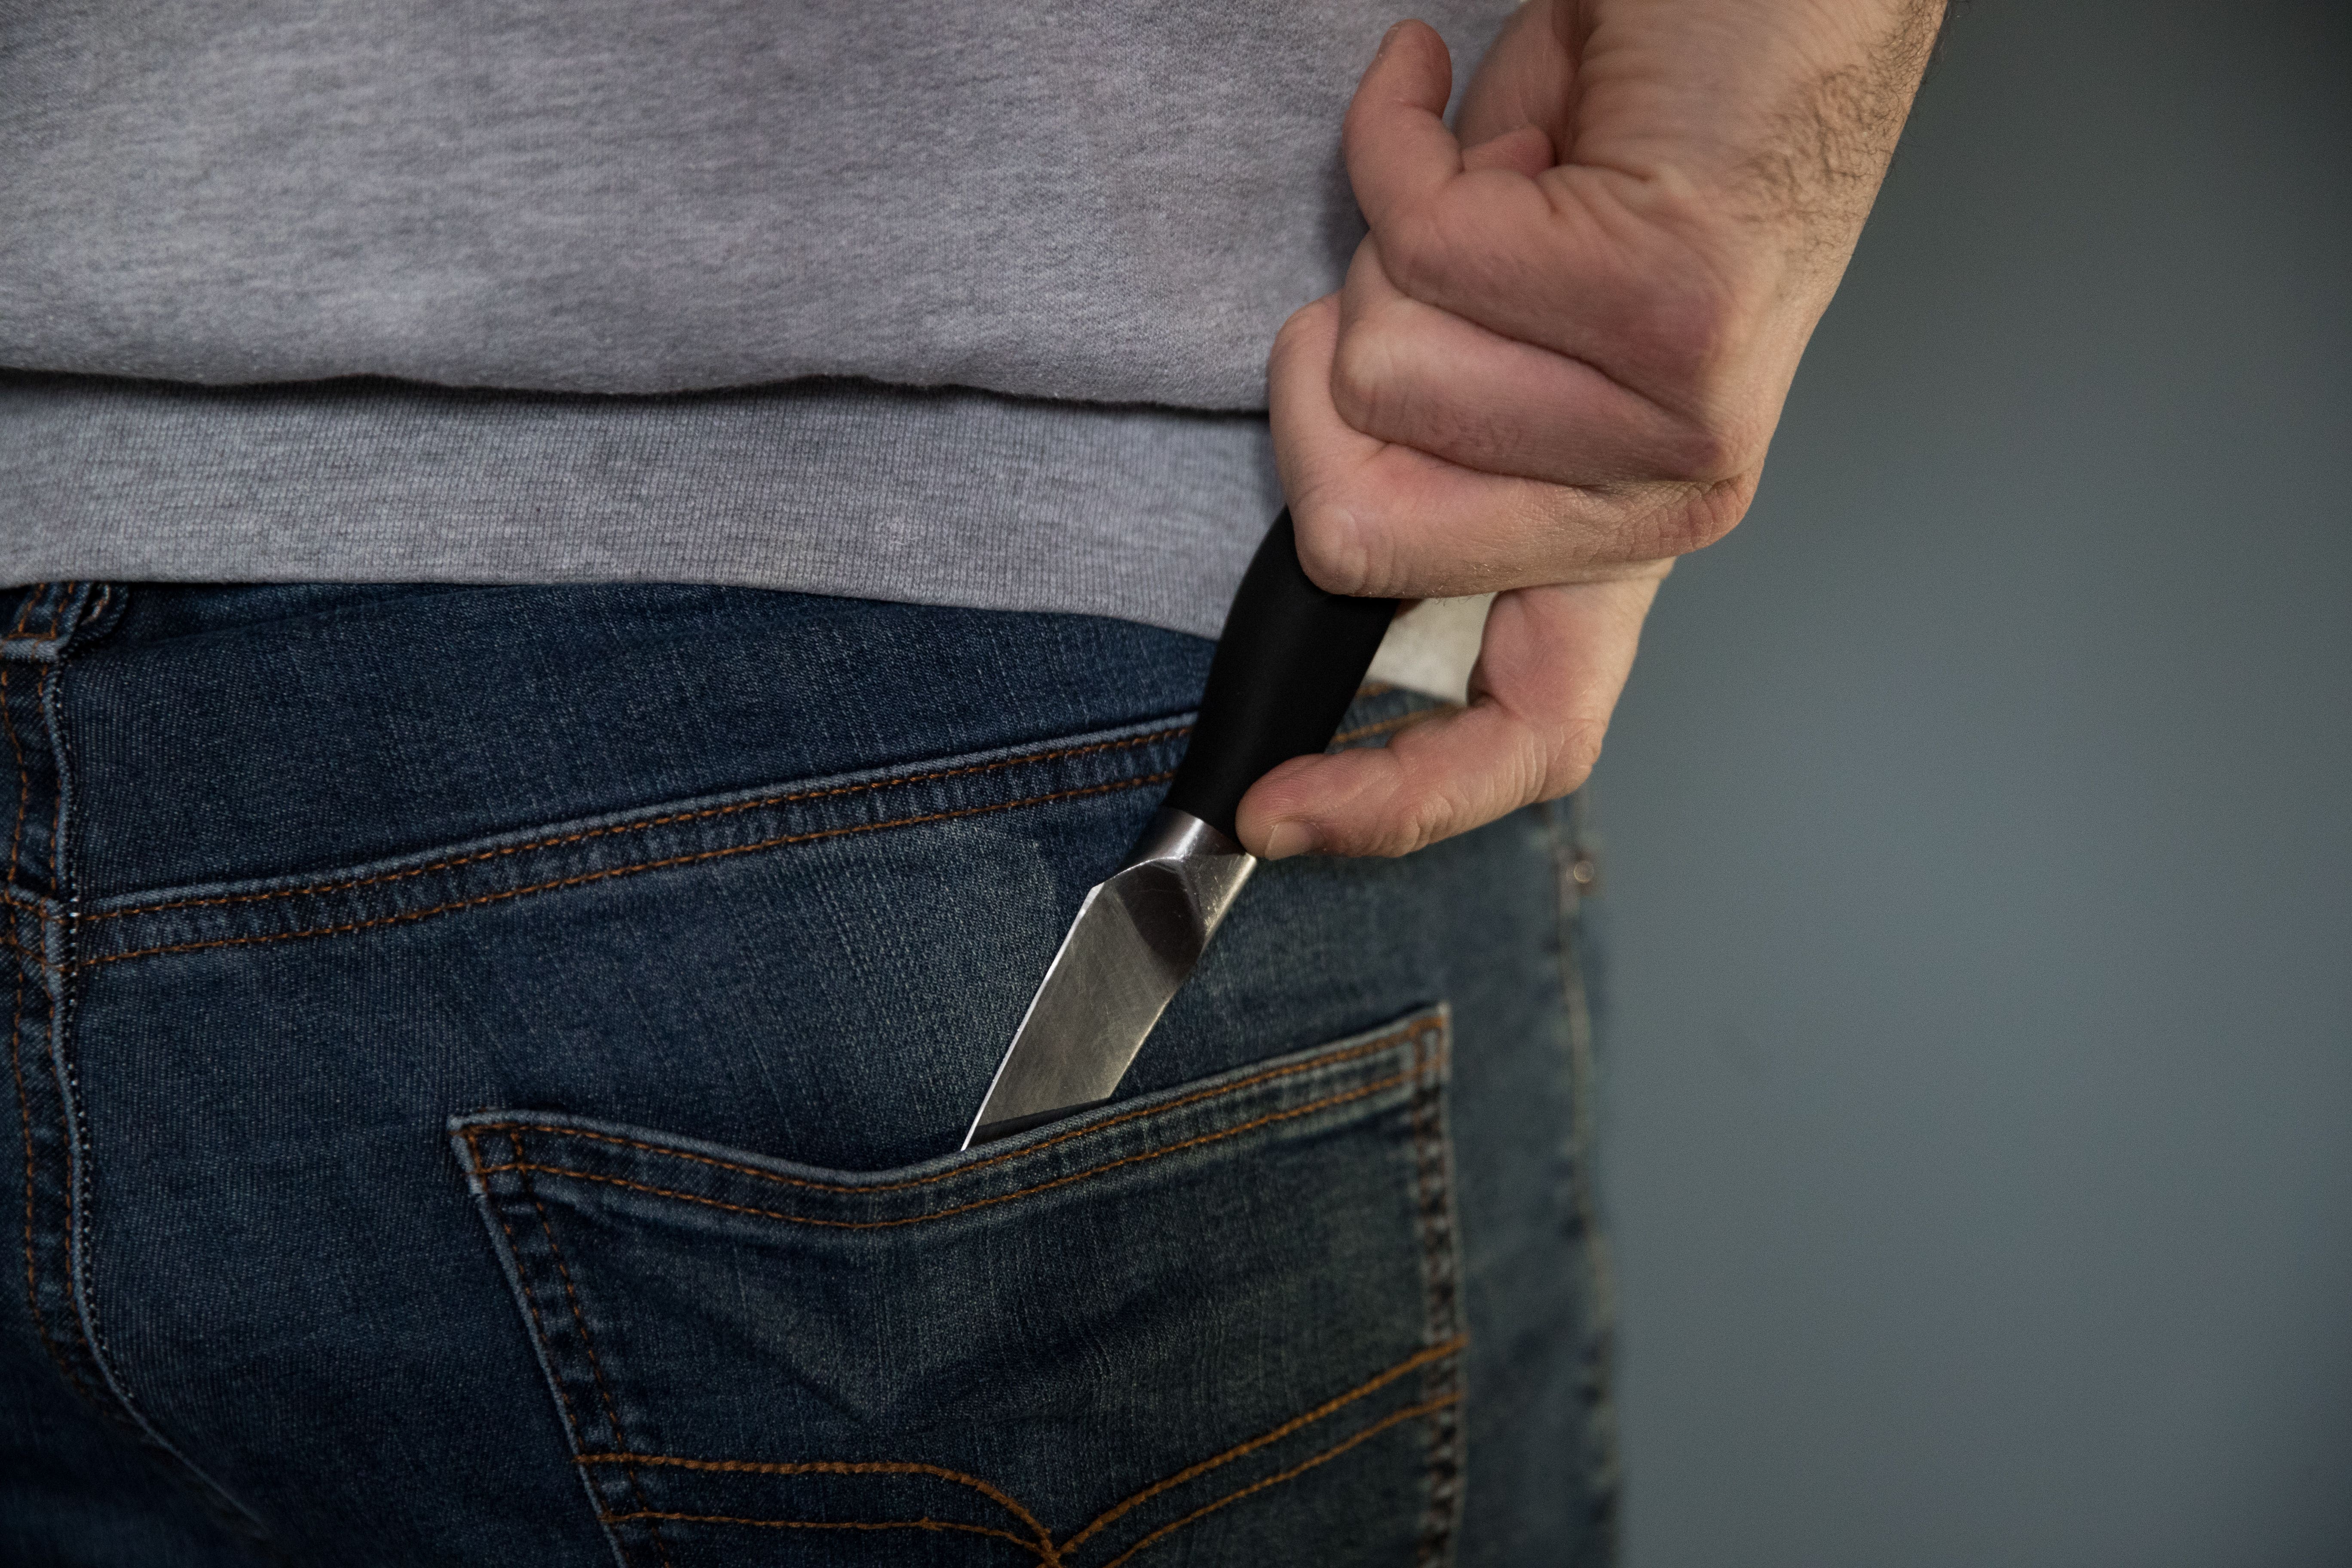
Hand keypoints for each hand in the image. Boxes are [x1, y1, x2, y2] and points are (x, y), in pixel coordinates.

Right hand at [1237, 0, 1944, 858]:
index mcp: (1619, 530)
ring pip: (1378, 370)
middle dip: (1323, 375)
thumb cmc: (1639, 153)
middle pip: (1359, 537)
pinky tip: (1512, 115)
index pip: (1527, 730)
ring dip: (1400, 238)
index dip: (1383, 800)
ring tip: (1510, 180)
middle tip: (1415, 267)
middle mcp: (1662, 500)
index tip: (1267, 810)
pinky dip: (1414, 145)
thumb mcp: (1511, 343)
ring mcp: (1677, 422)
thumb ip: (1432, 448)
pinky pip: (1422, 248)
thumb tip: (1334, 527)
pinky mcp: (1672, 311)